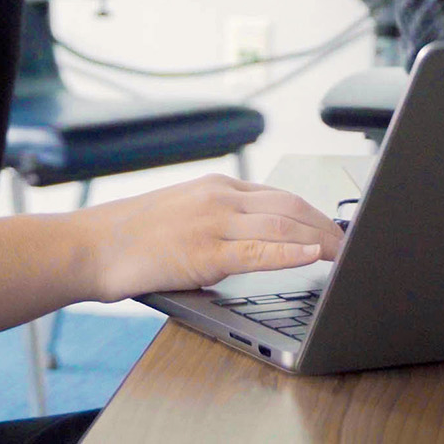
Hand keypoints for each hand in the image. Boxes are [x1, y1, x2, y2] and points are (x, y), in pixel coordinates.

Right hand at [73, 174, 344, 301]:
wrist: (90, 246)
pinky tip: (313, 256)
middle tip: (352, 244)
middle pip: (290, 207)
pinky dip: (291, 252)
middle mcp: (219, 197)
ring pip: (282, 226)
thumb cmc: (132, 238)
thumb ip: (220, 224)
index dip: (314, 213)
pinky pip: (259, 250)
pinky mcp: (206, 251)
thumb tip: (253, 247)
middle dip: (326, 226)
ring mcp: (213, 222)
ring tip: (344, 254)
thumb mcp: (183, 216)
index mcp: (216, 187)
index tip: (335, 228)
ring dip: (320, 240)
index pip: (280, 196)